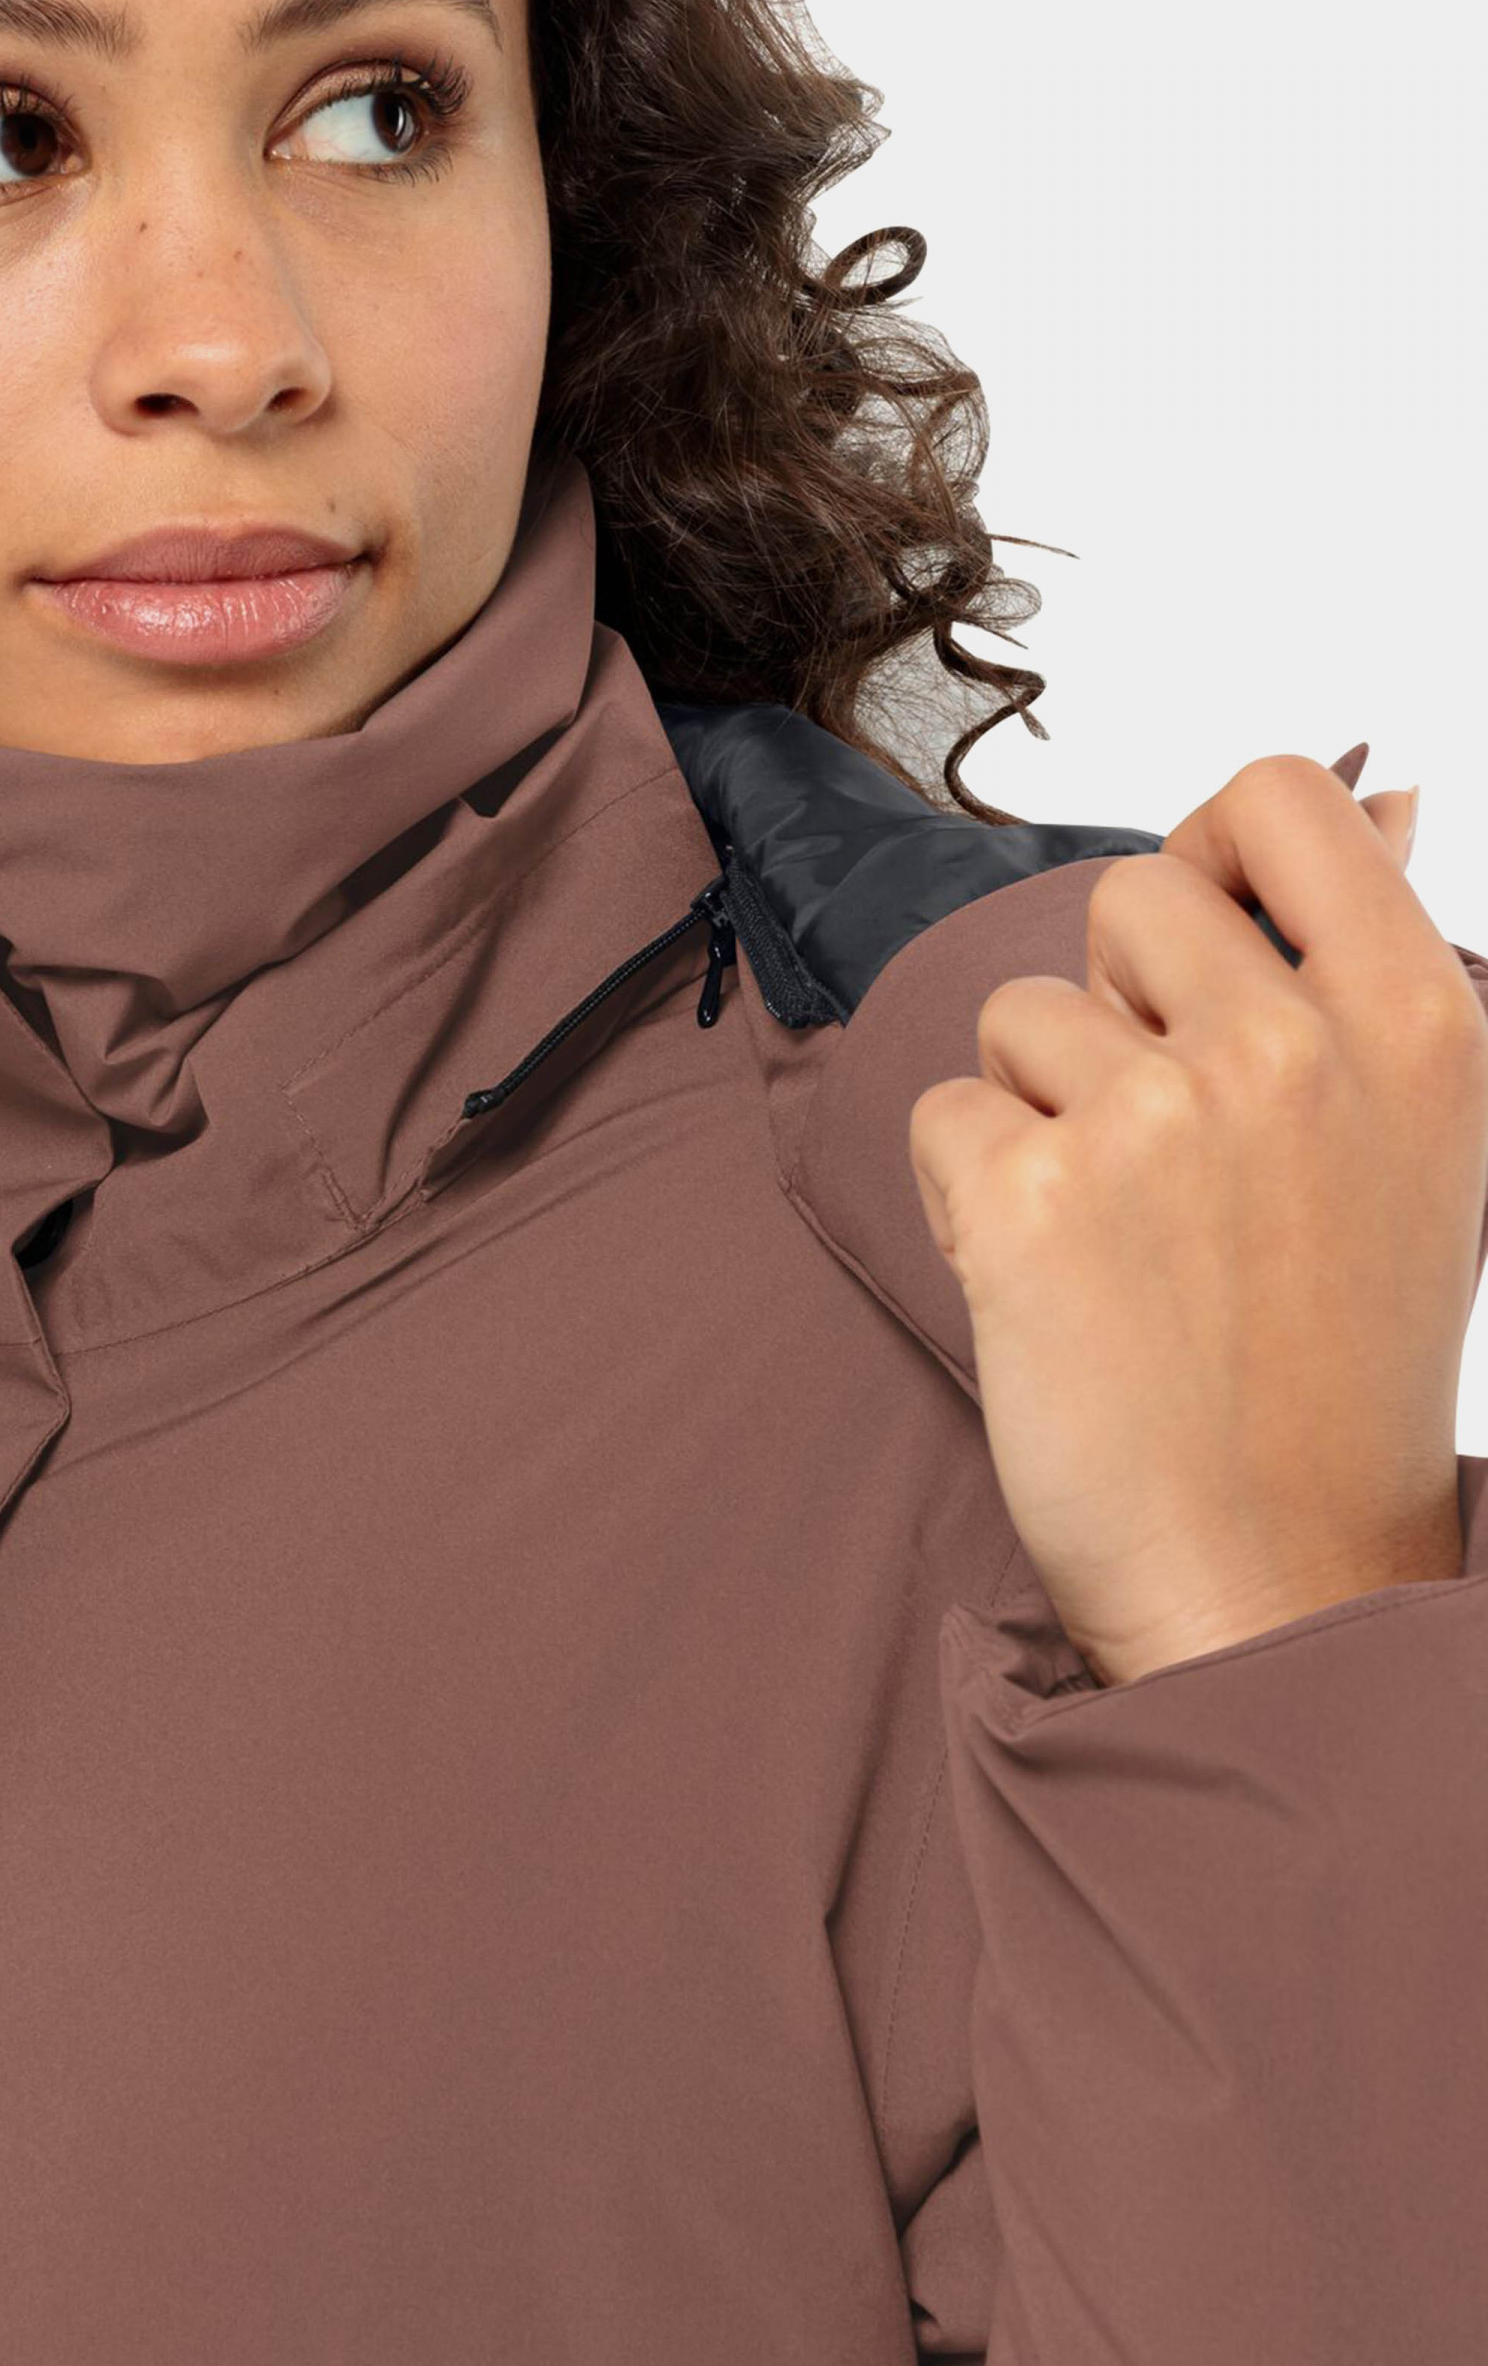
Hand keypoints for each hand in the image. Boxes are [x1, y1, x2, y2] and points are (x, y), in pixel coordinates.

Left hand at [908, 752, 1487, 1686]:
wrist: (1272, 1574)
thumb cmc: (1340, 1367)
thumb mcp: (1421, 1147)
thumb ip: (1374, 967)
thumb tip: (1385, 790)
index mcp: (1414, 1017)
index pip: (1281, 798)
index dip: (1218, 848)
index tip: (1202, 938)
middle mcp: (1289, 1046)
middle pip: (1130, 898)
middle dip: (1121, 1001)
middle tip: (1170, 1147)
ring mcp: (1152, 1117)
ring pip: (1020, 1014)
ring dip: (1042, 1109)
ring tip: (1122, 1239)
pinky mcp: (1024, 1195)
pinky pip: (944, 1113)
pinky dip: (967, 1191)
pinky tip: (1048, 1283)